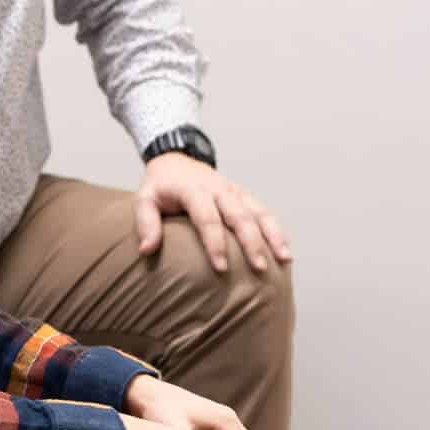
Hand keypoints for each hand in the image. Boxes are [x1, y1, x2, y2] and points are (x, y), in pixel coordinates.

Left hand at [135, 153, 292, 274]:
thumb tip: (146, 250)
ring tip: (284, 259)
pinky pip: (265, 212)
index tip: (221, 267)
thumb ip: (145, 222)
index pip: (207, 218)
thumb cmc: (159, 187)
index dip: (215, 243)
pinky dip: (277, 230)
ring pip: (259, 212)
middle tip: (259, 269)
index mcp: (194, 190)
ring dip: (273, 235)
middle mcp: (219, 189)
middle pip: (240, 216)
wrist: (175, 160)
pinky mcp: (244, 196)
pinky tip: (285, 250)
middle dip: (251, 243)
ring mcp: (235, 191)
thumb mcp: (144, 199)